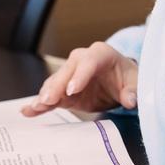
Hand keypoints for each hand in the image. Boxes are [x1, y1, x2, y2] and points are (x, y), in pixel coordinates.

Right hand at [20, 42, 138, 116]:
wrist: (120, 82)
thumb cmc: (127, 77)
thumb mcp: (136, 82)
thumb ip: (133, 90)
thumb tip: (130, 100)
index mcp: (100, 54)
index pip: (88, 62)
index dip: (80, 75)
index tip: (72, 90)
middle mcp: (81, 61)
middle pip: (66, 71)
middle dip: (56, 86)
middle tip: (48, 100)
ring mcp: (70, 75)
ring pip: (54, 84)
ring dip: (45, 96)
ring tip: (36, 107)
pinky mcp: (64, 90)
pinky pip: (51, 96)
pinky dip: (40, 103)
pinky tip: (28, 111)